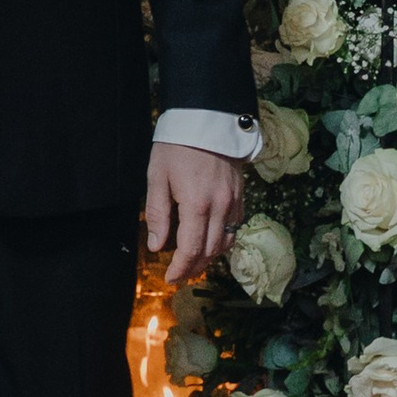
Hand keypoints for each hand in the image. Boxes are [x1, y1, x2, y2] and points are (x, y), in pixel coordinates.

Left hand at [145, 141, 246, 283]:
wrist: (207, 118)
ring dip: (209, 258)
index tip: (170, 278)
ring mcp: (233, 202)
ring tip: (193, 263)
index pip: (191, 250)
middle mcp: (219, 207)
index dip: (181, 269)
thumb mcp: (157, 176)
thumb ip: (158, 213)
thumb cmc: (177, 145)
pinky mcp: (240, 195)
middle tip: (179, 276)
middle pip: (210, 252)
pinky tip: (210, 242)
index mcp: (196, 204)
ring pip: (225, 243)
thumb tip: (157, 246)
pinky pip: (235, 227)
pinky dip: (223, 241)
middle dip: (194, 269)